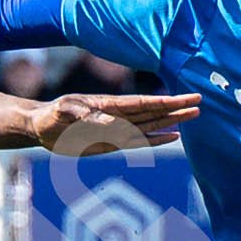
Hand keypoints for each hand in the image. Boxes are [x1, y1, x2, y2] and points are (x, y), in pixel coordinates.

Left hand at [25, 92, 201, 154]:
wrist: (41, 126)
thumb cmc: (51, 114)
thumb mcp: (64, 110)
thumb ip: (86, 115)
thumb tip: (110, 124)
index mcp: (111, 105)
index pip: (145, 103)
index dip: (167, 100)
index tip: (186, 97)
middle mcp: (119, 116)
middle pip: (154, 112)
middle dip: (176, 108)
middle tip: (199, 105)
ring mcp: (117, 130)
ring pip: (151, 126)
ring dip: (171, 122)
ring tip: (193, 116)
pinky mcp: (112, 143)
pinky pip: (139, 142)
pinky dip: (157, 140)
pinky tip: (172, 137)